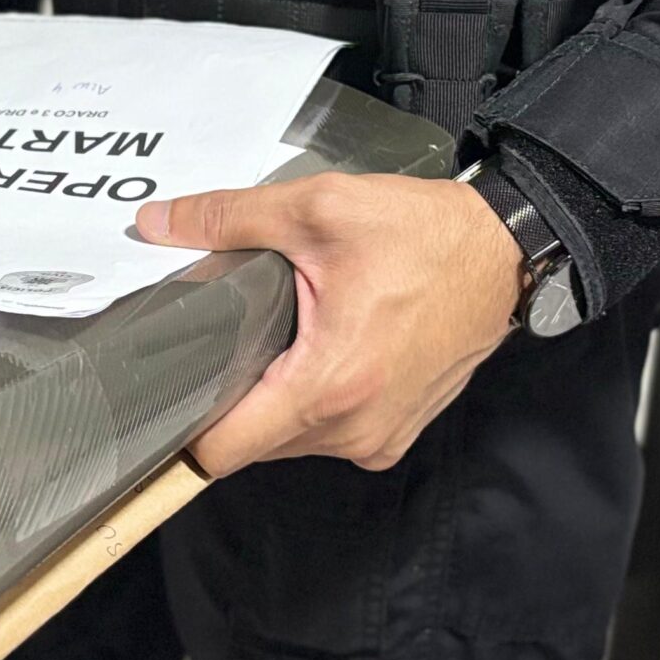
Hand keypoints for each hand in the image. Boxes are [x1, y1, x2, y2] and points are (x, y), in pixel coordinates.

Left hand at [136, 172, 523, 476]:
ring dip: (275, 402)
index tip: (168, 390)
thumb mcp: (319, 208)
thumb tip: (157, 223)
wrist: (502, 252)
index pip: (223, 452)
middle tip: (231, 340)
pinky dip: (314, 405)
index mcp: (328, 383)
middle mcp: (354, 428)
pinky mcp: (396, 433)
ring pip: (290, 443)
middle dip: (231, 401)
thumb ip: (228, 218)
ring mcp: (379, 437)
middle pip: (251, 447)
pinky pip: (330, 436)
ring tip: (282, 339)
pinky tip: (321, 352)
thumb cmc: (423, 234)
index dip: (185, 425)